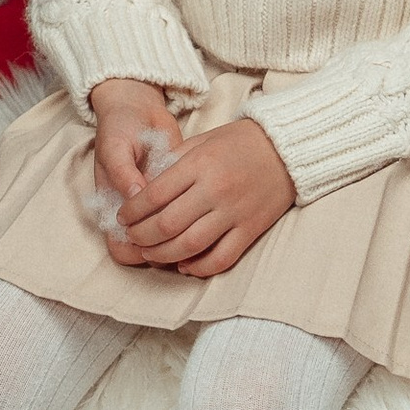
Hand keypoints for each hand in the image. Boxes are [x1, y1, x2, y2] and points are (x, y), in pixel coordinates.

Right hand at [90, 78, 184, 264]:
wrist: (138, 107)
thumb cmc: (119, 129)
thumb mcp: (115, 148)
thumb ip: (123, 175)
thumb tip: (136, 200)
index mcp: (115, 210)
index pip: (123, 250)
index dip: (136, 250)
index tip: (151, 235)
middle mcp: (137, 215)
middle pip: (150, 252)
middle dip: (165, 246)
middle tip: (181, 223)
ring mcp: (159, 207)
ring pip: (172, 239)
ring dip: (182, 233)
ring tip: (195, 209)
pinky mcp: (178, 195)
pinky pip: (186, 217)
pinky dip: (195, 215)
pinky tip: (203, 198)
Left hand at [115, 118, 294, 277]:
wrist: (286, 149)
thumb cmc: (239, 142)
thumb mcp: (202, 141)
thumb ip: (174, 163)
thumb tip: (144, 189)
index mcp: (200, 165)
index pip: (154, 194)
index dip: (133, 211)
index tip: (122, 218)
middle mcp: (215, 190)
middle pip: (167, 225)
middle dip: (142, 236)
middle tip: (131, 238)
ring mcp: (234, 213)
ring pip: (190, 246)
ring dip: (163, 256)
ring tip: (150, 254)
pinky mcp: (251, 230)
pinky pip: (221, 258)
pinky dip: (198, 268)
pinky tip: (183, 266)